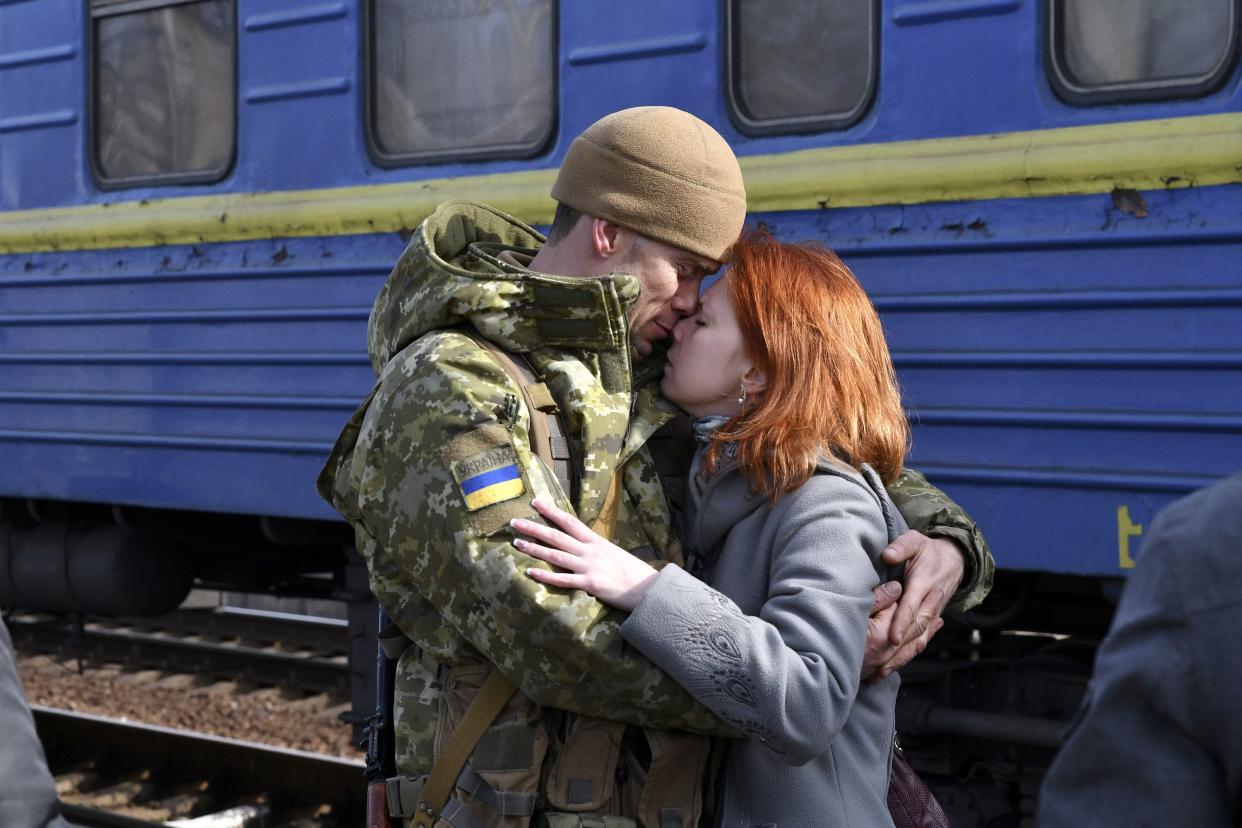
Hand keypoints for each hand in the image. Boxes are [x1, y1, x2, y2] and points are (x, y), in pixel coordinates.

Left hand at [511, 498, 658, 611]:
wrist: (647, 587)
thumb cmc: (630, 571)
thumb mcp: (611, 552)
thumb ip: (593, 548)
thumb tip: (578, 545)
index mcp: (595, 540)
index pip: (569, 521)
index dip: (551, 512)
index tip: (535, 502)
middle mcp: (589, 550)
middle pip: (556, 536)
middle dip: (534, 528)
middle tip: (514, 522)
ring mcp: (588, 566)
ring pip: (555, 555)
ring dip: (534, 549)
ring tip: (516, 543)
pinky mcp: (589, 583)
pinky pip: (563, 579)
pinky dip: (545, 576)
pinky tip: (530, 572)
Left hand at [862, 532, 962, 677]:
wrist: (954, 559)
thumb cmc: (927, 550)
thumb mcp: (915, 541)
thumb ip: (901, 547)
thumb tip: (887, 555)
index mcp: (924, 582)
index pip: (912, 605)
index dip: (902, 621)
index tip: (892, 637)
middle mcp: (931, 600)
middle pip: (917, 626)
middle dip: (900, 646)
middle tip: (880, 662)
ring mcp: (934, 611)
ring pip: (921, 637)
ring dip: (903, 655)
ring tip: (882, 672)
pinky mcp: (932, 618)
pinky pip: (922, 639)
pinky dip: (909, 654)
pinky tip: (891, 667)